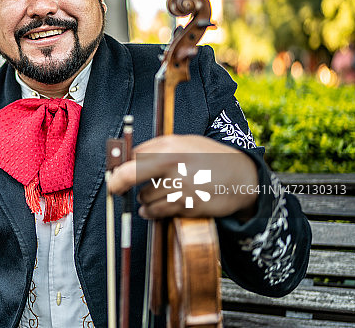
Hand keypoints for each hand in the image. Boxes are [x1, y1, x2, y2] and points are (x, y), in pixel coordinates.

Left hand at [108, 135, 258, 219]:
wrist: (242, 177)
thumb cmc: (209, 157)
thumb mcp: (184, 142)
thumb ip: (156, 148)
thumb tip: (127, 157)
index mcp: (169, 147)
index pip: (132, 157)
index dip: (118, 167)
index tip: (112, 174)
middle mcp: (173, 166)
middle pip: (129, 176)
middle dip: (117, 184)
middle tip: (114, 189)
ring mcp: (180, 187)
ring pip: (145, 198)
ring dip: (144, 200)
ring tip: (152, 195)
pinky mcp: (187, 206)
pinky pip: (159, 212)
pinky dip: (153, 212)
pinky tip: (154, 209)